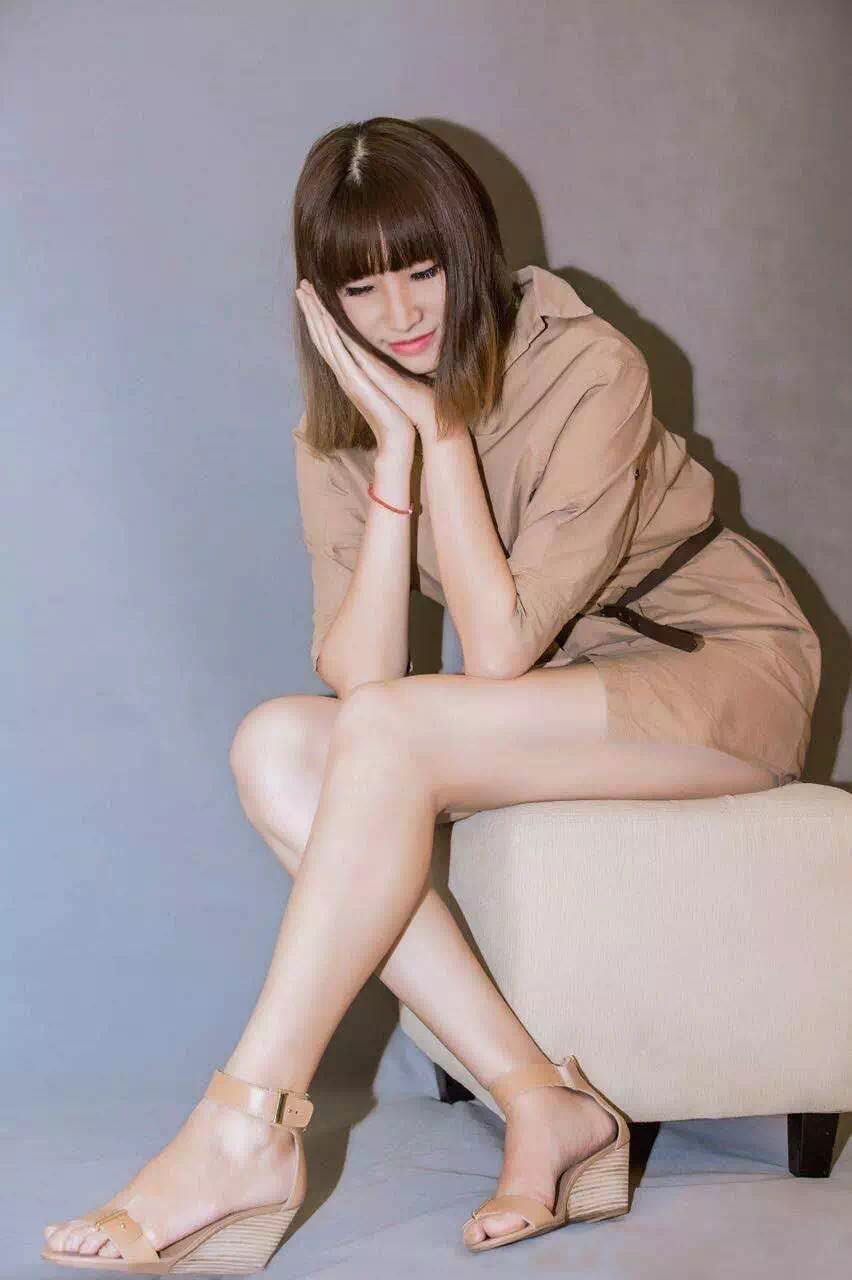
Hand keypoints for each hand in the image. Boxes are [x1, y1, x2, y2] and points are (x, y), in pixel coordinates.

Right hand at [296, 281, 435, 449]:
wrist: (398, 439)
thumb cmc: (399, 415)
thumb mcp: (388, 386)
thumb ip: (381, 372)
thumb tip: (385, 362)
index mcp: (350, 373)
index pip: (330, 340)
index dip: (319, 318)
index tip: (312, 297)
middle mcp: (344, 373)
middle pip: (321, 335)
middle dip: (311, 310)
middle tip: (300, 285)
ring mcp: (347, 376)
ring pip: (325, 339)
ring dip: (314, 315)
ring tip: (304, 293)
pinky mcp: (354, 381)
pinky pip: (338, 351)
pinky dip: (329, 333)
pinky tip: (323, 315)